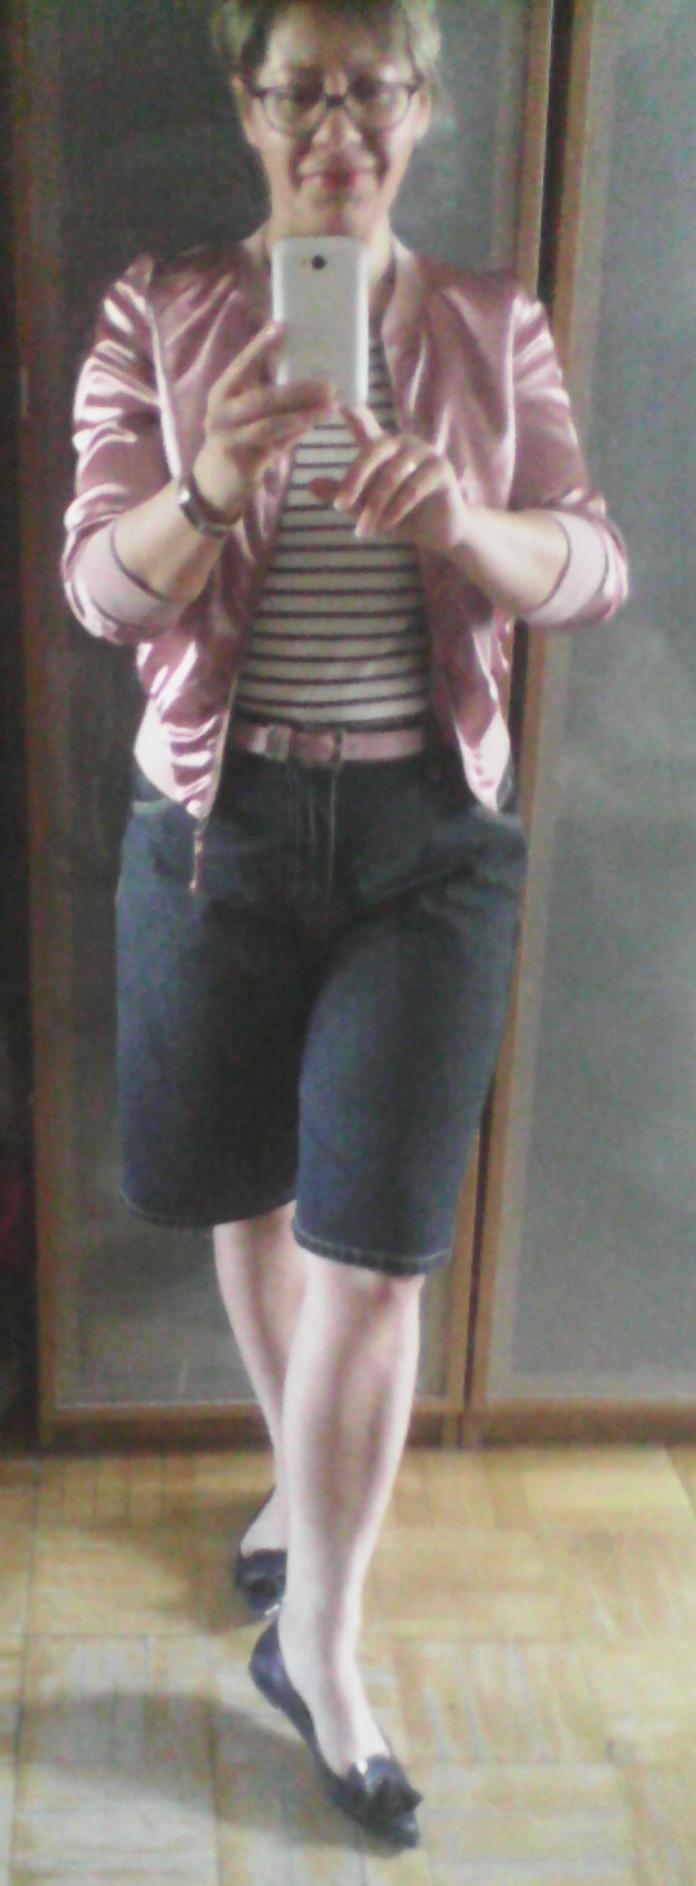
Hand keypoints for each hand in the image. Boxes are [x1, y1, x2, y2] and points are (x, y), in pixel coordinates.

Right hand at [193, 323, 337, 521]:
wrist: (215, 483)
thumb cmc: (240, 442)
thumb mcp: (249, 415)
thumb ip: (271, 399)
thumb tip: (309, 377)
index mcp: (223, 391)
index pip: (242, 364)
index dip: (260, 345)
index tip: (281, 326)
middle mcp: (220, 410)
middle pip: (263, 397)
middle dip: (298, 390)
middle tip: (329, 384)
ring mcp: (225, 435)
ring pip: (269, 422)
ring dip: (303, 415)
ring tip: (329, 407)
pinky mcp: (237, 457)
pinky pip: (270, 444)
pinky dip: (293, 434)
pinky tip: (312, 425)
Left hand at [307, 406, 469, 557]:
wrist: (441, 532)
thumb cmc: (402, 515)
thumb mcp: (366, 507)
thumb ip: (342, 494)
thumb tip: (309, 484)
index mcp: (383, 446)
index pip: (363, 421)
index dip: (349, 408)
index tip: (333, 399)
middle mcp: (403, 443)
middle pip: (373, 451)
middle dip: (354, 480)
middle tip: (339, 507)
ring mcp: (425, 453)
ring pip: (392, 476)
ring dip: (375, 505)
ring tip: (364, 530)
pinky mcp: (441, 470)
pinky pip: (413, 488)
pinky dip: (397, 509)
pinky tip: (387, 525)